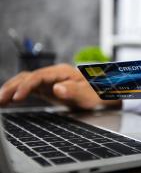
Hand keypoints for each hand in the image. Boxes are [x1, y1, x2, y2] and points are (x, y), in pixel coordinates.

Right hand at [0, 64, 119, 108]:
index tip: (17, 97)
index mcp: (62, 72)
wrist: (100, 94)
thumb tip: (57, 88)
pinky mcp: (48, 88)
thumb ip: (73, 90)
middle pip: (28, 76)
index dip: (27, 85)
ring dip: (12, 88)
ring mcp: (50, 81)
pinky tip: (10, 100)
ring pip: (26, 81)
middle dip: (12, 86)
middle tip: (0, 99)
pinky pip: (30, 88)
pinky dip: (18, 92)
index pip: (39, 76)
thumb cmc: (95, 94)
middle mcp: (54, 74)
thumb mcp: (87, 94)